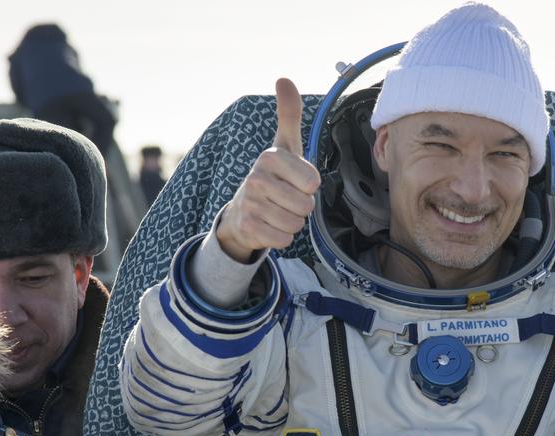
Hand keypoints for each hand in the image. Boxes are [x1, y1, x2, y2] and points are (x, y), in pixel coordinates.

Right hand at [215, 78, 320, 261]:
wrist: (242, 210)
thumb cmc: (273, 175)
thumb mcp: (284, 145)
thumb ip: (289, 114)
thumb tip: (283, 78)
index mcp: (269, 157)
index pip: (313, 182)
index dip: (309, 185)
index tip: (295, 180)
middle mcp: (256, 178)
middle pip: (306, 205)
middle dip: (302, 206)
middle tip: (287, 198)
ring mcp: (250, 204)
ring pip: (296, 223)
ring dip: (293, 222)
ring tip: (279, 210)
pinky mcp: (248, 228)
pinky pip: (284, 239)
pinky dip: (282, 237)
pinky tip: (270, 225)